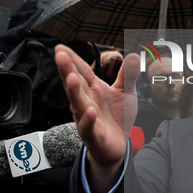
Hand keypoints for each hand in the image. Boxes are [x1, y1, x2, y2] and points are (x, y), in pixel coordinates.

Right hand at [55, 44, 139, 192]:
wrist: (119, 146)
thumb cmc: (117, 117)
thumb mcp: (126, 93)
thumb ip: (128, 75)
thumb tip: (133, 56)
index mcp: (93, 89)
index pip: (81, 71)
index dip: (72, 59)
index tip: (60, 47)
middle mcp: (87, 101)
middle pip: (75, 84)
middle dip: (67, 70)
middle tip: (59, 56)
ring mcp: (87, 118)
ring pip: (78, 104)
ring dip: (73, 92)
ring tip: (70, 78)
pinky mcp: (93, 135)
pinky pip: (88, 127)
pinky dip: (88, 120)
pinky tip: (90, 111)